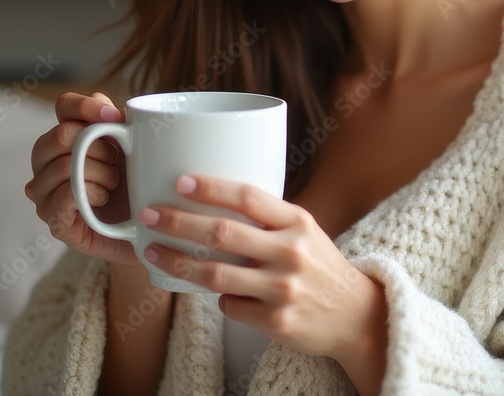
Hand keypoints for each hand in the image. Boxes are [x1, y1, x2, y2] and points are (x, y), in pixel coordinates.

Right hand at [24, 91, 139, 266]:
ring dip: (100, 173)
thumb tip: (102, 101)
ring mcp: (43, 189)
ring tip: (114, 183)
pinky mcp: (51, 218)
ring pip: (64, 165)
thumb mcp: (131, 148)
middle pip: (61, 134)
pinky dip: (91, 193)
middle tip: (118, 160)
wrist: (142, 228)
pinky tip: (104, 198)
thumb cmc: (133, 183)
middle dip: (99, 147)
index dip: (87, 107)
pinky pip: (66, 194)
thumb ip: (115, 122)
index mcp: (63, 134)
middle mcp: (44, 159)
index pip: (64, 106)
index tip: (117, 118)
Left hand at [137, 174, 382, 361]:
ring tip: (151, 252)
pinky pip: (229, 306)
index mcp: (297, 222)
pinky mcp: (276, 322)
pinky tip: (216, 292)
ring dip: (177, 261)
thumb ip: (266, 216)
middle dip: (178, 222)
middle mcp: (291, 253)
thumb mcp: (303, 230)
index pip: (248, 196)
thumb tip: (207, 197)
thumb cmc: (317, 264)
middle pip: (222, 233)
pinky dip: (218, 298)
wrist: (355, 315)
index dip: (211, 187)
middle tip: (148, 214)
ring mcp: (283, 289)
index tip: (179, 181)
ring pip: (215, 274)